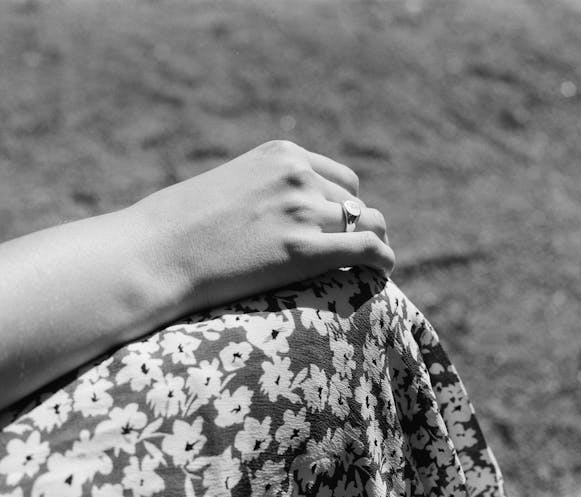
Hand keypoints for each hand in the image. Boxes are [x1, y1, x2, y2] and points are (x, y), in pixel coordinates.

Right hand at [129, 140, 393, 312]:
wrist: (154, 253)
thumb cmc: (178, 226)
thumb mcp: (229, 186)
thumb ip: (267, 189)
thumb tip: (287, 212)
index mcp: (281, 154)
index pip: (340, 178)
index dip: (345, 205)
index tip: (343, 227)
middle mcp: (297, 176)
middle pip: (353, 203)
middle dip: (356, 225)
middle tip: (357, 249)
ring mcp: (301, 211)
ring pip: (366, 222)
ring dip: (374, 240)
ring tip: (375, 261)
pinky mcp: (302, 250)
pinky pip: (365, 248)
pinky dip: (382, 258)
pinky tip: (385, 270)